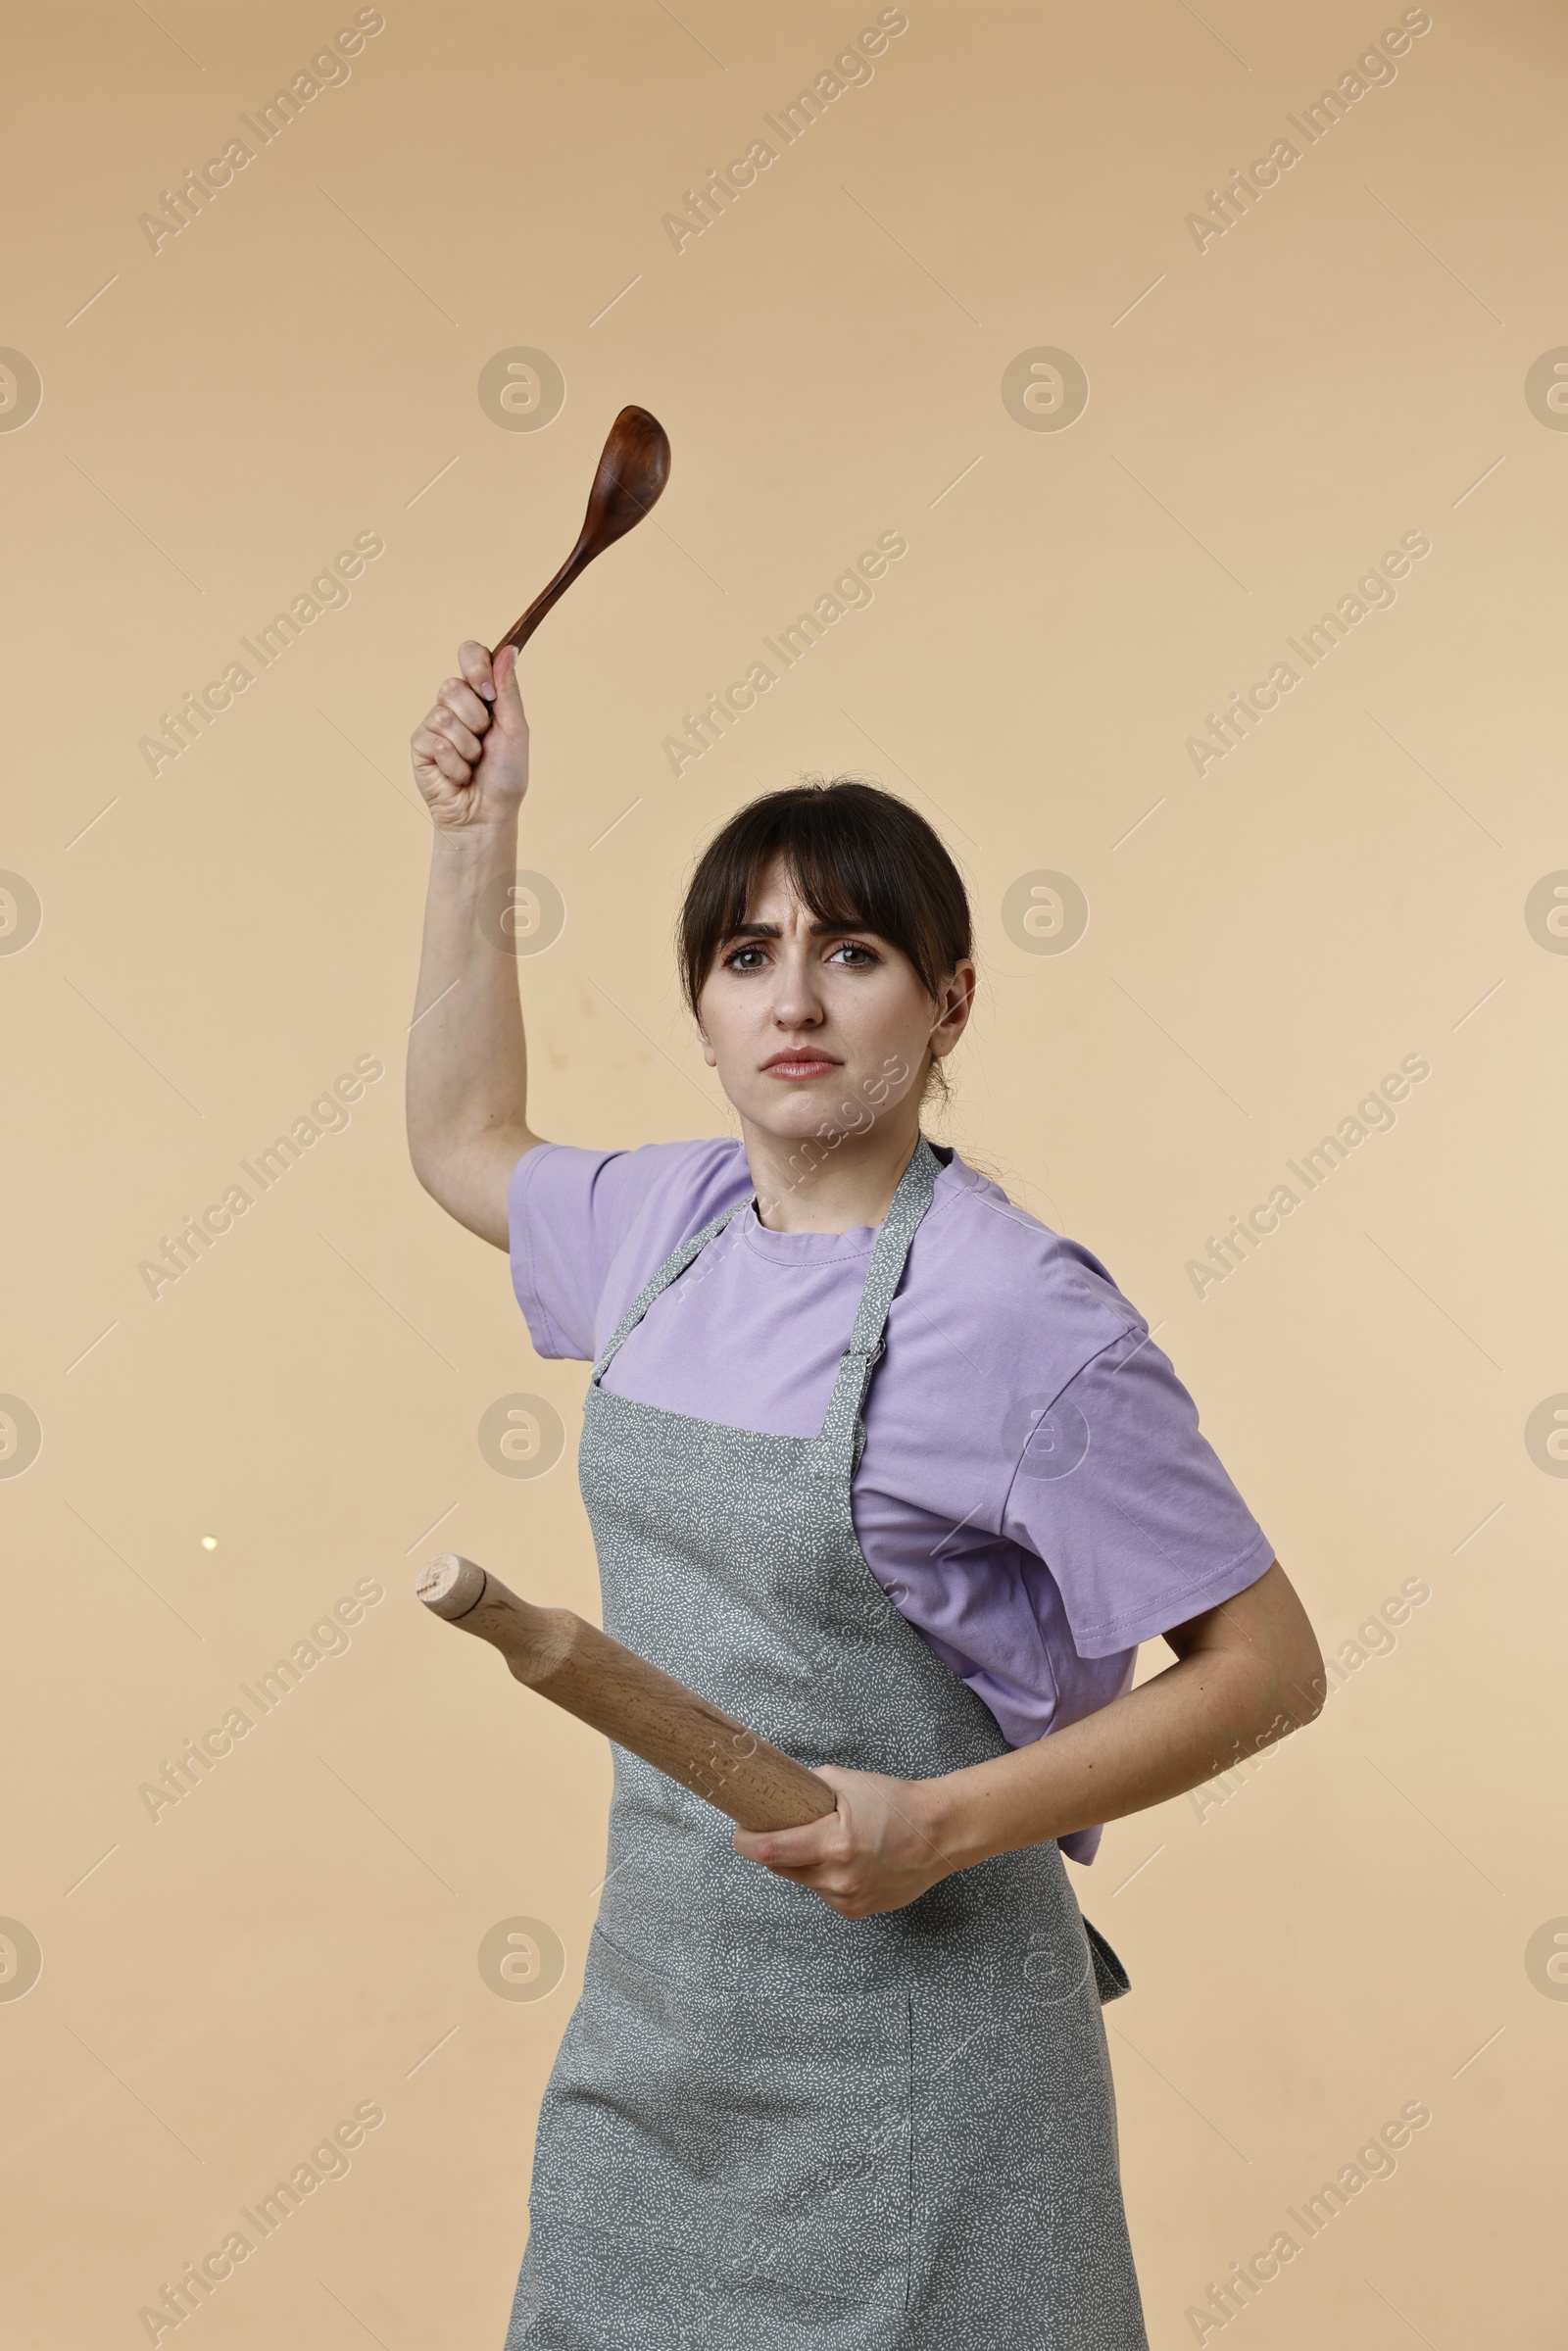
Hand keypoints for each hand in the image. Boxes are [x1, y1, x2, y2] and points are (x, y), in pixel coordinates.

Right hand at [411, 638, 529, 833]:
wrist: (488, 814)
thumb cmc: (505, 776)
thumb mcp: (515, 730)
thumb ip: (508, 690)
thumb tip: (508, 649)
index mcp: (480, 695)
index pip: (469, 654)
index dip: (475, 665)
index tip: (487, 691)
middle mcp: (454, 705)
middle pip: (452, 686)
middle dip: (476, 719)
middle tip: (484, 741)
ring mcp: (434, 724)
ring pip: (444, 715)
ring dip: (467, 747)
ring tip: (472, 763)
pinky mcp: (420, 746)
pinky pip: (435, 741)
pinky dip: (454, 764)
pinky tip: (457, 776)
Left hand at [732, 1766, 956, 1917]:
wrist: (938, 1834)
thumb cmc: (895, 1803)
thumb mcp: (846, 1782)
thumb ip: (807, 1788)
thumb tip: (774, 1791)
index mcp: (835, 1844)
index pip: (771, 1852)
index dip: (748, 1842)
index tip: (741, 1832)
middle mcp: (839, 1879)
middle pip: (781, 1868)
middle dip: (774, 1849)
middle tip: (779, 1828)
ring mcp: (848, 1899)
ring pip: (802, 1881)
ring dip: (801, 1863)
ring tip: (824, 1840)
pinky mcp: (856, 1910)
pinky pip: (823, 1892)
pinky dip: (823, 1876)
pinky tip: (844, 1859)